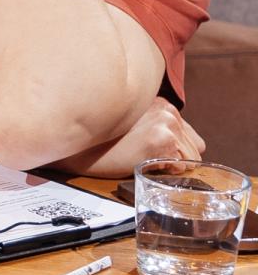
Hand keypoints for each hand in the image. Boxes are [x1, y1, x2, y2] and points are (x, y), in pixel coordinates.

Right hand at [56, 99, 202, 176]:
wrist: (80, 150)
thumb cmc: (104, 143)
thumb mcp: (135, 125)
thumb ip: (158, 126)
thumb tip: (180, 148)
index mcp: (161, 103)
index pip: (189, 135)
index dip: (175, 149)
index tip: (153, 151)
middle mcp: (167, 110)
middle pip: (195, 147)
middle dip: (176, 157)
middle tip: (147, 156)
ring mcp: (166, 124)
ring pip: (192, 159)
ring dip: (171, 165)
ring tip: (144, 158)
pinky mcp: (162, 140)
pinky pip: (181, 168)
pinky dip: (165, 171)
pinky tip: (143, 162)